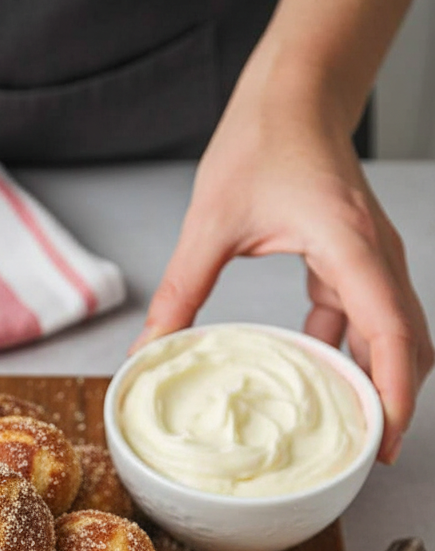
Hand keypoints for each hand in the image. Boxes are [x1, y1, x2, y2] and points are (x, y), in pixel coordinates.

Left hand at [135, 92, 432, 462]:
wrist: (294, 93)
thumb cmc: (262, 141)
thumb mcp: (209, 223)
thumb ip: (179, 292)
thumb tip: (145, 351)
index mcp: (350, 246)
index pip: (390, 332)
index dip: (393, 393)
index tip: (384, 441)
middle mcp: (376, 256)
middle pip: (407, 345)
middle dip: (393, 403)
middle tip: (365, 457)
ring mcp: (373, 260)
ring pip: (393, 335)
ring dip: (375, 382)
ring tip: (346, 434)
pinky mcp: (357, 262)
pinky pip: (365, 320)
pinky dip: (350, 355)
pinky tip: (315, 381)